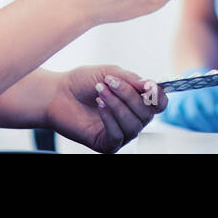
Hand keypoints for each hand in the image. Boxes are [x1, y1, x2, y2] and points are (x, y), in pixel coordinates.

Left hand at [44, 65, 167, 153]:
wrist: (57, 93)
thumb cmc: (83, 82)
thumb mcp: (110, 72)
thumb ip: (132, 80)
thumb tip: (151, 87)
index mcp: (137, 101)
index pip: (159, 103)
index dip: (158, 96)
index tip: (147, 85)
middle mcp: (132, 119)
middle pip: (147, 113)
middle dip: (129, 95)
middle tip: (110, 82)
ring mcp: (121, 133)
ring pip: (133, 125)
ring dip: (117, 105)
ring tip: (101, 92)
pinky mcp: (107, 144)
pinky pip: (117, 135)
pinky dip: (110, 118)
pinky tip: (99, 105)